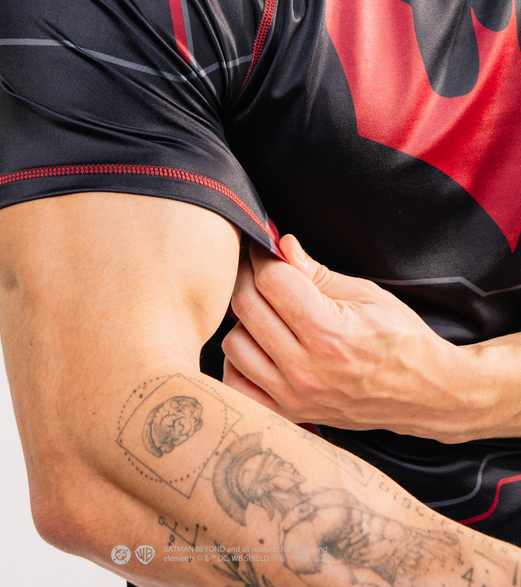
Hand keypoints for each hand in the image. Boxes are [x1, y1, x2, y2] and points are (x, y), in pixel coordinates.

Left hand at [222, 235, 484, 442]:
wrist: (426, 392)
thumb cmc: (401, 339)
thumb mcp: (366, 294)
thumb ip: (316, 272)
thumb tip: (282, 245)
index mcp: (329, 333)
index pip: (271, 281)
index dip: (263, 256)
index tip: (264, 248)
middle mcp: (306, 368)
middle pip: (246, 307)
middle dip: (248, 277)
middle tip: (259, 269)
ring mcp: (294, 395)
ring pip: (233, 343)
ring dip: (243, 320)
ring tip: (264, 310)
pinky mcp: (289, 413)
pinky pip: (236, 384)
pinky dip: (238, 361)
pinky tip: (258, 345)